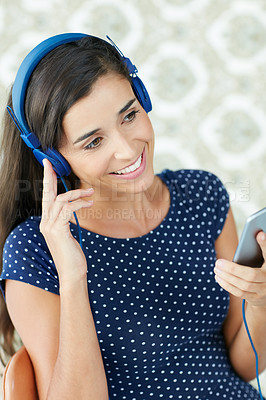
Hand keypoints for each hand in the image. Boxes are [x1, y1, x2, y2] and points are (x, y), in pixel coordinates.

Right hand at [39, 159, 93, 285]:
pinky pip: (67, 209)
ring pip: (60, 200)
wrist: (72, 273)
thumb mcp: (68, 235)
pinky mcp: (57, 230)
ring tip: (91, 194)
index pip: (46, 198)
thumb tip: (72, 209)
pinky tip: (89, 204)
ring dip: (77, 193)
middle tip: (49, 163)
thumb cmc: (73, 255)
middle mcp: (45, 223)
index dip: (46, 182)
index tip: (48, 168)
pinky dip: (79, 203)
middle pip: (46, 194)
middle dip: (48, 177)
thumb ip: (65, 221)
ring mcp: (49, 227)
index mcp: (47, 222)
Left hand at [214, 231, 265, 307]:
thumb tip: (251, 235)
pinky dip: (227, 285)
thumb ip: (256, 250)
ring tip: (216, 269)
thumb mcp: (260, 259)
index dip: (265, 244)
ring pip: (243, 285)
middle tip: (218, 262)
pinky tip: (219, 278)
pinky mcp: (256, 299)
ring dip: (226, 277)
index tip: (259, 234)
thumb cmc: (259, 268)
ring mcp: (264, 291)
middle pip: (251, 275)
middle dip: (232, 269)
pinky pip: (239, 293)